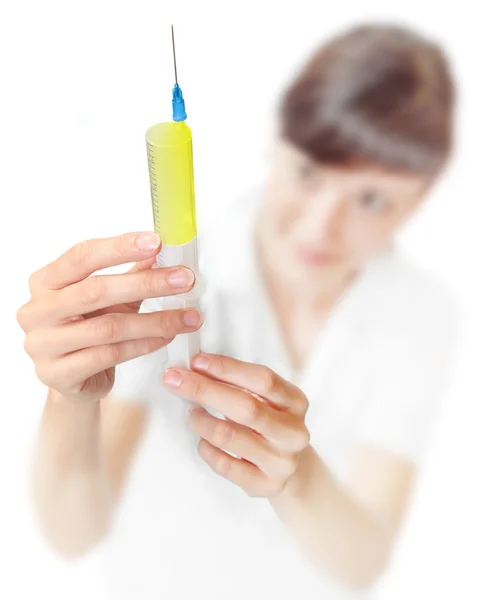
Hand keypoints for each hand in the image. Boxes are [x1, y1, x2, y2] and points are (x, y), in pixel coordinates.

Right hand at [17, 232, 202, 401]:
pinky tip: (166, 337)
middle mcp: (38, 311)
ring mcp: (44, 345)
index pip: (81, 256)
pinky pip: (110, 355)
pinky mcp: (59, 374)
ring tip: (186, 317)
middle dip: (147, 283)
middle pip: (96, 290)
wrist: (70, 379)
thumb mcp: (108, 299)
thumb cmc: (86, 331)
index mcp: (45, 282)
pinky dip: (144, 344)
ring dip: (155, 321)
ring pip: (108, 327)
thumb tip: (158, 252)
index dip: (119, 247)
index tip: (155, 242)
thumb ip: (130, 275)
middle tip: (184, 280)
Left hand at [162, 353, 310, 497]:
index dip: (228, 368)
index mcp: (296, 402)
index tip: (197, 361)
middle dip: (204, 390)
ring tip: (190, 413)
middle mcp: (294, 432)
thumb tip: (197, 368)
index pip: (263, 379)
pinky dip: (207, 449)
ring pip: (231, 437)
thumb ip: (239, 384)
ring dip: (201, 421)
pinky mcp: (267, 485)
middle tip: (175, 380)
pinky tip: (202, 441)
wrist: (290, 468)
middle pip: (246, 407)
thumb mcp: (265, 400)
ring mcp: (282, 462)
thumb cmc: (268, 424)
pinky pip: (225, 465)